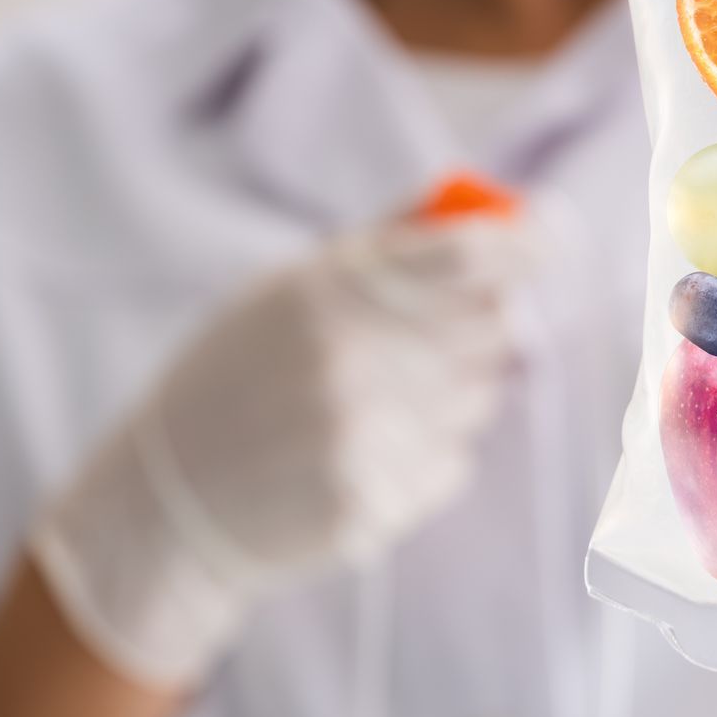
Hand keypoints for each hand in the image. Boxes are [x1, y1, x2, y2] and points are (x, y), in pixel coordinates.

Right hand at [29, 217, 525, 686]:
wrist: (168, 498)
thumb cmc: (236, 376)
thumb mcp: (289, 289)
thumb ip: (389, 248)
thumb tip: (494, 213)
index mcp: (327, 292)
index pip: (466, 256)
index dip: (523, 245)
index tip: (547, 239)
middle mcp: (351, 360)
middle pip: (490, 325)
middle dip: (488, 321)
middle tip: (447, 329)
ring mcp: (362, 437)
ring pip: (480, 397)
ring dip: (457, 391)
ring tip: (383, 398)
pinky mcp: (371, 502)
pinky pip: (453, 462)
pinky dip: (430, 453)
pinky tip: (369, 450)